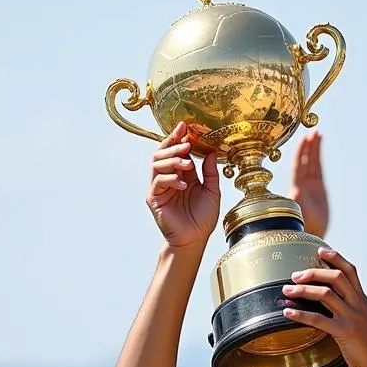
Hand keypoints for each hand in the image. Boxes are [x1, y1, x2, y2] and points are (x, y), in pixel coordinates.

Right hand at [147, 123, 220, 249]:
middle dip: (174, 144)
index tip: (185, 126)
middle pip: (163, 152)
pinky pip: (158, 181)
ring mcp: (160, 187)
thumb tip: (211, 152)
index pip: (176, 150)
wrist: (194, 239)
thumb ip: (210, 172)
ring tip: (187, 163)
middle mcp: (169, 178)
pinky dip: (170, 178)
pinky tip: (183, 184)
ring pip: (157, 163)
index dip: (179, 137)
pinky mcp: (154, 198)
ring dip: (172, 159)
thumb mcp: (212, 191)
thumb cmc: (202, 219)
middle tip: (187, 142)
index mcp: (182, 174)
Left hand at [282, 249, 366, 366]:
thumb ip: (348, 307)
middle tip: (295, 275)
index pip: (351, 271)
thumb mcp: (360, 319)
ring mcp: (352, 317)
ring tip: (287, 290)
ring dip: (303, 290)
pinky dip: (301, 314)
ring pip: (326, 295)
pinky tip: (288, 313)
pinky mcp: (344, 332)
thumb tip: (328, 297)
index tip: (320, 251)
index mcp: (362, 299)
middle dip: (313, 272)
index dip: (336, 258)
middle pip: (336, 277)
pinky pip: (319, 320)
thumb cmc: (364, 344)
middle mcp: (358, 304)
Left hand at [289, 130, 328, 238]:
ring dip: (313, 148)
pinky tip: (319, 147)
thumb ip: (296, 202)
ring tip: (317, 134)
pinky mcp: (319, 188)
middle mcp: (302, 183)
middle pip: (304, 160)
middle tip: (311, 131)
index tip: (304, 138)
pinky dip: (318, 157)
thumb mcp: (297, 214)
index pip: (298, 164)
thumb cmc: (302, 227)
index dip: (300, 151)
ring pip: (311, 162)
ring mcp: (310, 185)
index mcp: (295, 187)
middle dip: (307, 146)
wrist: (311, 236)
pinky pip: (318, 169)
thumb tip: (294, 193)